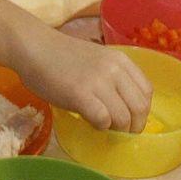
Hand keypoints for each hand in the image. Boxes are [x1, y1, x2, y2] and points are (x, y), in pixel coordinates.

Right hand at [17, 34, 152, 132]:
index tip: (130, 119)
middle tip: (120, 132)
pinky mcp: (80, 95)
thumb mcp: (97, 60)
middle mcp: (114, 69)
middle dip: (133, 126)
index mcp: (120, 60)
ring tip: (102, 126)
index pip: (147, 92)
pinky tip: (89, 121)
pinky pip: (103, 120)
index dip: (141, 111)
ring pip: (123, 118)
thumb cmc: (60, 56)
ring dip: (115, 129)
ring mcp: (98, 82)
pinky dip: (100, 127)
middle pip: (140, 108)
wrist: (33, 48)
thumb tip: (124, 109)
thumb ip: (113, 78)